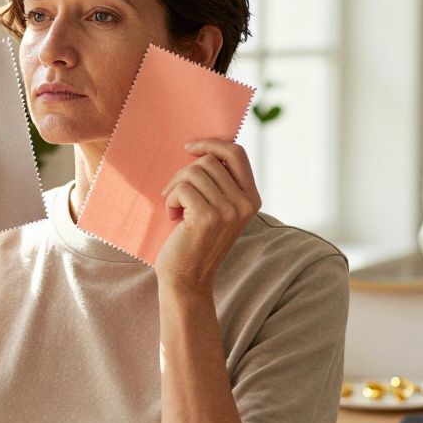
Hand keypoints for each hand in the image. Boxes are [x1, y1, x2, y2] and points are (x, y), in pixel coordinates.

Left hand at [154, 140, 261, 291]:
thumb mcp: (217, 209)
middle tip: (175, 194)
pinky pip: (182, 188)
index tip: (189, 148)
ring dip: (175, 188)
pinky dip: (170, 200)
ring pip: (193, 172)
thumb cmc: (195, 240)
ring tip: (175, 207)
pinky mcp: (208, 217)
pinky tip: (172, 217)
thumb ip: (220, 183)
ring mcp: (228, 210)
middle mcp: (245, 203)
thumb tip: (204, 148)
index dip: (211, 143)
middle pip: (209, 161)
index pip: (237, 152)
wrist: (187, 278)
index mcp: (251, 198)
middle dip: (184, 173)